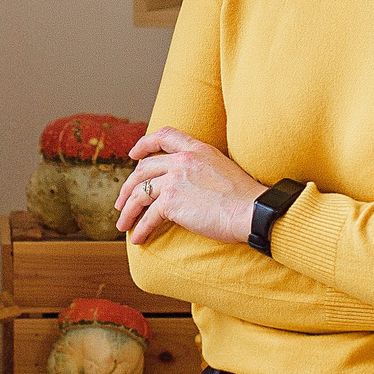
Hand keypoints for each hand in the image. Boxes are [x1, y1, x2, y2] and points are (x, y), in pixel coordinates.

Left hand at [116, 127, 265, 245]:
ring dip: (128, 211)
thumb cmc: (245, 196)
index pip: (165, 135)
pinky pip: (148, 216)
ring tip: (123, 224)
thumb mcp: (223, 167)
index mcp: (197, 149)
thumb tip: (189, 182)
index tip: (133, 155)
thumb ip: (202, 167)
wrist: (251, 211)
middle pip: (144, 169)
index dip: (145, 144)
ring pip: (140, 193)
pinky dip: (140, 228)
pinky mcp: (172, 202)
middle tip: (122, 201)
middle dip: (128, 186)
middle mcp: (183, 160)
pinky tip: (137, 239)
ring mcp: (175, 179)